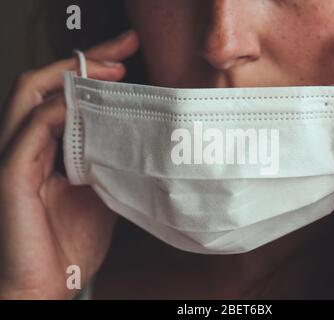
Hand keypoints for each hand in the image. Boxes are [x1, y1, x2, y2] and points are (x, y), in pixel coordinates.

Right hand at [0, 31, 138, 298]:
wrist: (49, 287)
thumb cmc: (72, 244)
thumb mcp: (104, 192)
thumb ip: (111, 161)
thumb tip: (139, 136)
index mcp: (47, 149)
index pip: (64, 95)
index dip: (91, 69)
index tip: (128, 56)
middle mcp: (25, 145)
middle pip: (47, 84)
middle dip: (85, 59)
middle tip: (124, 48)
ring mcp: (14, 157)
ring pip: (32, 95)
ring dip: (74, 75)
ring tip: (113, 67)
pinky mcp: (11, 174)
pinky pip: (33, 128)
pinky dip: (62, 110)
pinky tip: (91, 104)